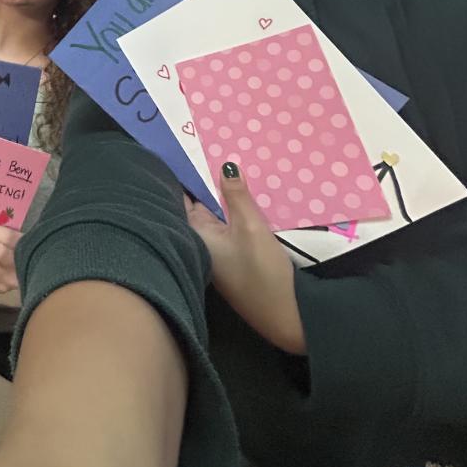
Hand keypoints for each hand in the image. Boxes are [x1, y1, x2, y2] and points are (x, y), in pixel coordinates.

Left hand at [185, 164, 306, 354]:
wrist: (284, 316)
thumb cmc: (261, 271)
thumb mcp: (251, 227)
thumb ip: (237, 195)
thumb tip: (224, 165)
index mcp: (195, 235)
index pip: (182, 199)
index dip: (186, 176)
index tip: (190, 149)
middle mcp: (199, 244)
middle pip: (199, 207)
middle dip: (207, 184)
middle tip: (216, 150)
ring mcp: (215, 254)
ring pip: (215, 217)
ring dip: (222, 199)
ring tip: (229, 167)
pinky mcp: (232, 261)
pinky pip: (227, 229)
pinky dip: (232, 214)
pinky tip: (243, 200)